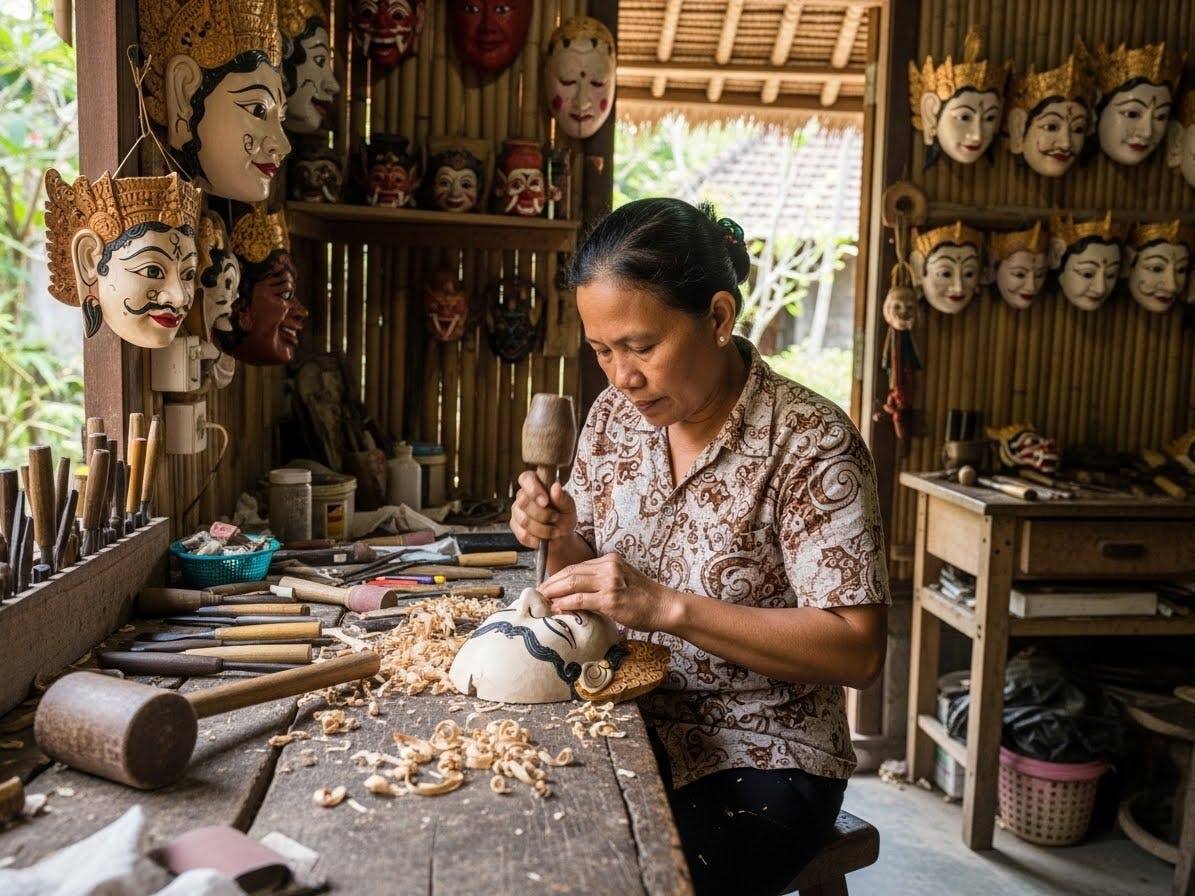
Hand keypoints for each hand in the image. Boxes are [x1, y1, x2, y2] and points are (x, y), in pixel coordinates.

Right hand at [510, 469, 577, 550]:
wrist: (561, 535)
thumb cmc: (564, 515)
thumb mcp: (569, 506)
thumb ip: (563, 497)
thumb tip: (556, 487)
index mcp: (536, 483)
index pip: (526, 478)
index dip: (533, 489)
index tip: (545, 501)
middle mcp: (523, 495)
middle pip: (524, 502)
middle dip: (543, 515)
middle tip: (556, 518)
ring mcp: (517, 511)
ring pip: (524, 520)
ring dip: (543, 529)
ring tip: (555, 531)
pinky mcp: (515, 527)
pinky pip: (523, 535)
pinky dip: (538, 539)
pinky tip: (545, 538)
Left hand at [537, 553, 675, 633]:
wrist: (665, 606)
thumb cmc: (645, 598)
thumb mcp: (623, 581)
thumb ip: (602, 583)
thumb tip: (578, 594)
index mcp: (610, 560)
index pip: (577, 566)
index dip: (558, 576)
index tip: (547, 586)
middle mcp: (609, 567)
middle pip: (571, 572)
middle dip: (551, 583)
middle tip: (538, 593)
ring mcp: (610, 582)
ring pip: (572, 583)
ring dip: (553, 593)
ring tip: (542, 601)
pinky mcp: (611, 599)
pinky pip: (581, 600)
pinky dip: (565, 604)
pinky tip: (556, 609)